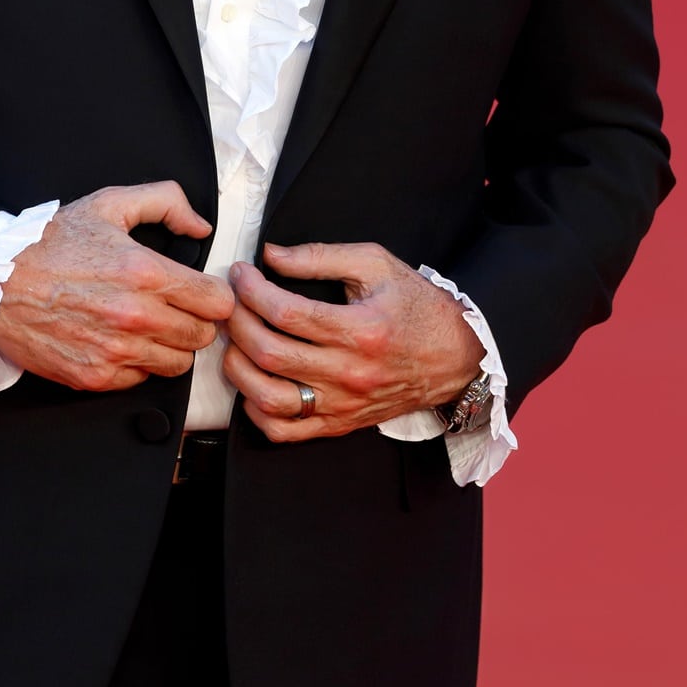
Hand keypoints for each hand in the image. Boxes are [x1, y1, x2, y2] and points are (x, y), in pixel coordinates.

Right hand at [0, 181, 234, 392]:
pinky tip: (123, 340)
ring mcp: (115, 351)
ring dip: (171, 345)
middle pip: (202, 336)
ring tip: (151, 326)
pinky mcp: (95, 377)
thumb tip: (199, 227)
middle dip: (196, 320)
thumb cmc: (49, 244)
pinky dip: (139, 363)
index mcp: (144, 272)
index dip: (216, 295)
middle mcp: (135, 316)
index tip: (204, 292)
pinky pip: (142, 379)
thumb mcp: (108, 205)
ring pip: (178, 363)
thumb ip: (165, 202)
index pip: (217, 301)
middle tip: (178, 308)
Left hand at [224, 241, 482, 442]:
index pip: (286, 312)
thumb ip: (320, 256)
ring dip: (238, 367)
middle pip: (270, 352)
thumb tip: (271, 255)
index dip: (251, 290)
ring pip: (270, 398)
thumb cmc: (416, 306)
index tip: (242, 273)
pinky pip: (286, 431)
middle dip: (237, 321)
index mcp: (360, 329)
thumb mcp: (376, 264)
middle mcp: (350, 372)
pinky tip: (252, 382)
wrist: (456, 356)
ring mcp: (344, 404)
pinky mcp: (341, 424)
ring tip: (235, 340)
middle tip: (230, 301)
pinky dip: (257, 411)